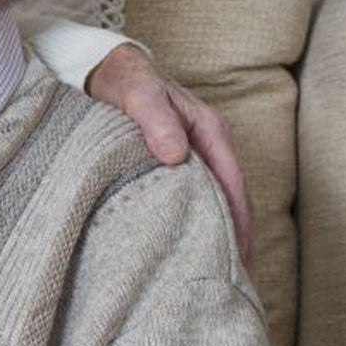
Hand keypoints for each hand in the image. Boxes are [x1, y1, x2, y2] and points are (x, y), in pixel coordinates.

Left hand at [85, 44, 254, 264]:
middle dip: (234, 235)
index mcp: (209, 130)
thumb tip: (175, 157)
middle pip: (229, 197)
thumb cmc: (126, 79)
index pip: (233, 184)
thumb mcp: (140, 95)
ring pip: (211, 198)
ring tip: (212, 269)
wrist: (105, 67)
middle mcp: (206, 145)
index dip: (239, 221)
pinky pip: (188, 195)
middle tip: (232, 279)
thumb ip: (157, 122)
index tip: (241, 257)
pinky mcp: (171, 161)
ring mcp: (190, 153)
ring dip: (215, 230)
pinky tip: (184, 242)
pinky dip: (192, 218)